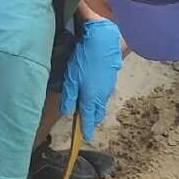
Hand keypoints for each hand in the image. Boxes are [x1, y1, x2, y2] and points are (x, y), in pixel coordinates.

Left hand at [58, 18, 124, 141]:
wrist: (102, 41)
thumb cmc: (83, 60)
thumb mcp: (70, 79)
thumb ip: (69, 97)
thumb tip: (66, 112)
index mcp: (90, 98)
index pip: (89, 118)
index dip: (87, 128)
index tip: (86, 137)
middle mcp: (102, 95)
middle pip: (98, 112)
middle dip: (93, 119)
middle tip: (87, 122)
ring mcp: (109, 86)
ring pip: (102, 101)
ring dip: (96, 106)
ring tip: (88, 107)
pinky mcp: (111, 77)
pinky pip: (105, 92)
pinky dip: (99, 96)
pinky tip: (94, 90)